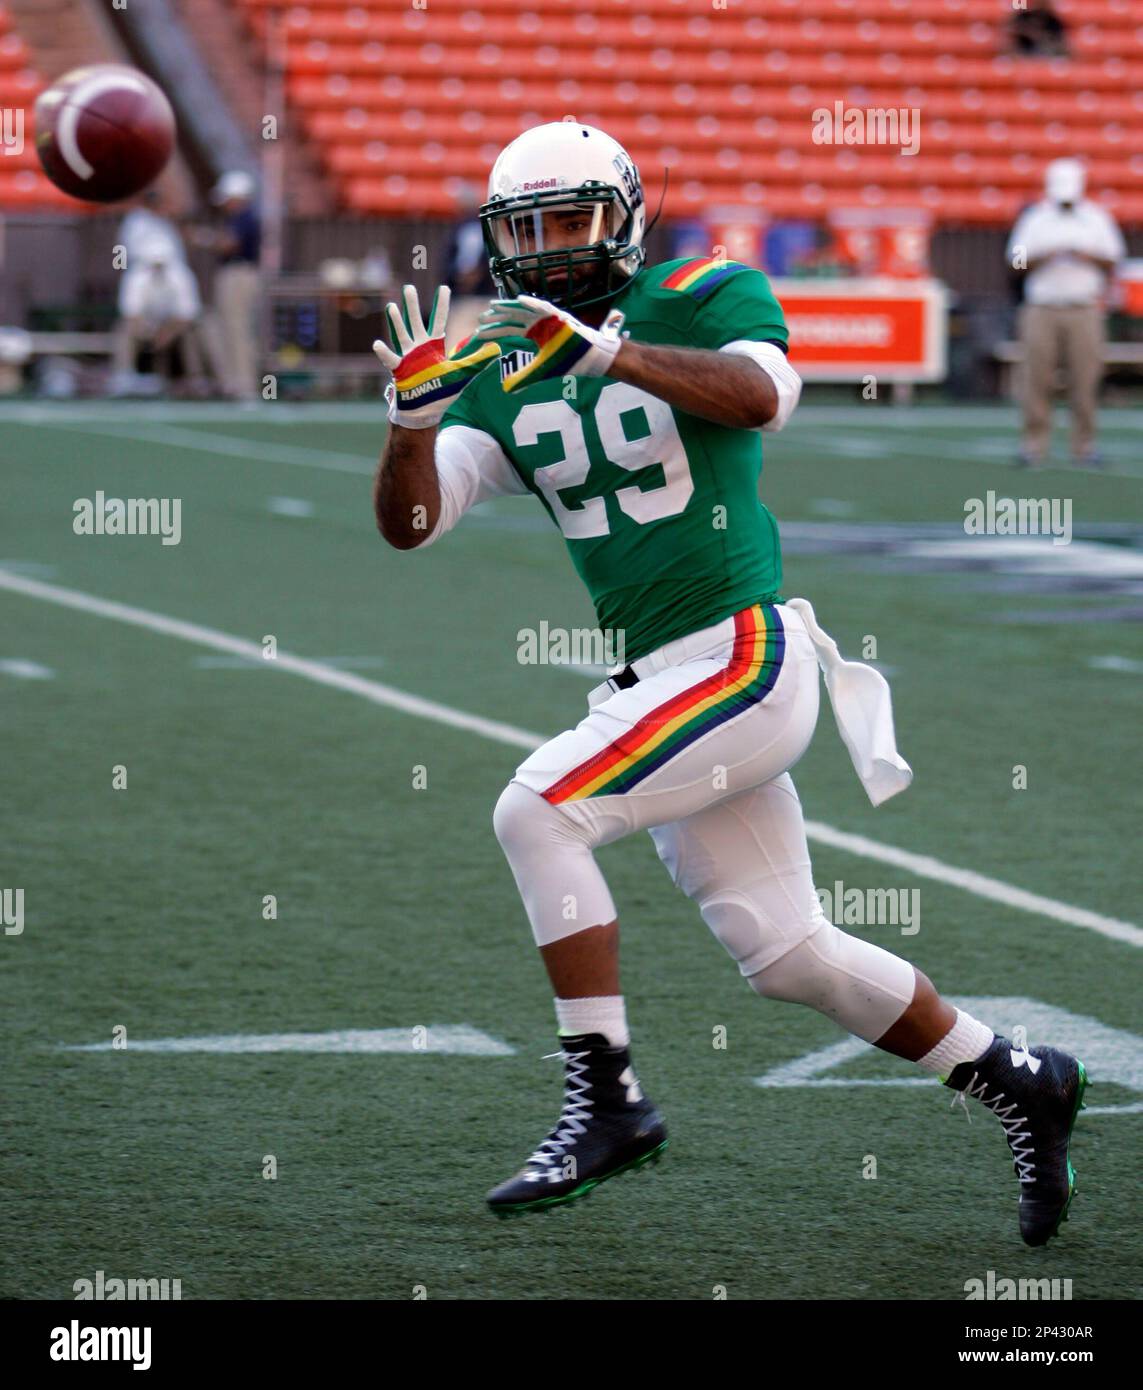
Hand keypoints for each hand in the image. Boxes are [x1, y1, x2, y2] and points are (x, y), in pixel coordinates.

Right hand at [373, 284, 499, 428]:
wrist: (427, 410)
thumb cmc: (442, 390)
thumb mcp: (463, 373)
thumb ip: (477, 359)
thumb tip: (497, 348)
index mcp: (434, 346)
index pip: (439, 320)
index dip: (441, 304)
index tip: (444, 287)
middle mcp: (419, 348)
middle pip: (416, 322)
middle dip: (412, 305)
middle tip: (408, 287)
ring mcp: (407, 357)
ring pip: (402, 335)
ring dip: (396, 321)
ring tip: (391, 306)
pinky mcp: (400, 370)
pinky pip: (390, 360)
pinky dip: (384, 353)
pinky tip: (378, 344)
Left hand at [472, 294, 626, 392]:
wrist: (590, 358)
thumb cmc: (567, 361)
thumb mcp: (540, 371)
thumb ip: (524, 377)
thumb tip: (506, 389)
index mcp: (533, 334)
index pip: (509, 330)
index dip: (494, 331)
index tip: (478, 333)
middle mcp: (538, 323)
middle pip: (513, 318)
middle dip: (497, 317)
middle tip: (480, 319)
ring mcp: (548, 318)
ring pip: (524, 309)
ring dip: (509, 307)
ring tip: (493, 306)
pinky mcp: (559, 315)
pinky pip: (544, 307)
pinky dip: (532, 303)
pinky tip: (519, 300)